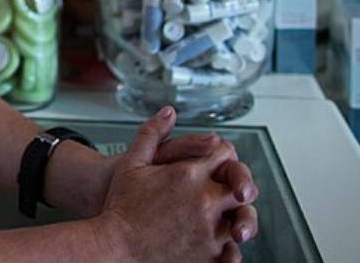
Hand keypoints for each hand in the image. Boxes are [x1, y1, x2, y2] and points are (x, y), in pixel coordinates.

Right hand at [95, 107, 258, 262]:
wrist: (116, 248)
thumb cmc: (121, 207)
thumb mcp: (131, 163)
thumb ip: (152, 133)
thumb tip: (168, 112)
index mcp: (188, 174)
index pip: (226, 153)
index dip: (222, 156)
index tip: (216, 163)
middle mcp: (205, 201)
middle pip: (243, 186)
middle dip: (236, 186)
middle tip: (225, 191)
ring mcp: (211, 231)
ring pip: (241, 218)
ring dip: (230, 216)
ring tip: (213, 217)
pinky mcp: (211, 256)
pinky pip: (233, 248)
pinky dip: (227, 244)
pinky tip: (211, 238)